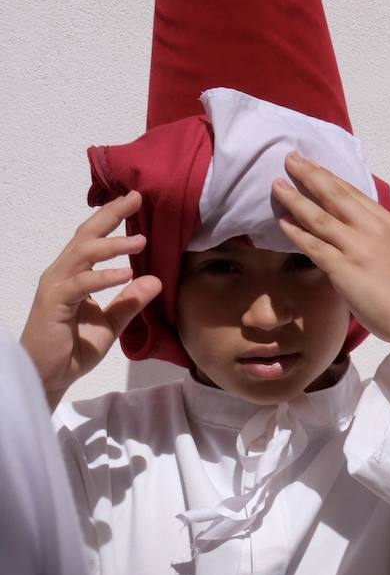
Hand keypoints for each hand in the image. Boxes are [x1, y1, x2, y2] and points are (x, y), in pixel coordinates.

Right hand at [19, 191, 162, 408]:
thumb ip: (130, 302)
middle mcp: (63, 274)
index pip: (93, 239)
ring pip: (83, 255)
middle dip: (110, 215)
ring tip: (140, 240)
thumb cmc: (74, 348)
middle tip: (136, 198)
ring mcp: (56, 287)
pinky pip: (80, 285)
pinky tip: (126, 273)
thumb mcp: (112, 323)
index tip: (135, 200)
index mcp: (75, 275)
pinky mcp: (54, 304)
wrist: (49, 376)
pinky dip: (103, 277)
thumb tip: (156, 280)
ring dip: (112, 245)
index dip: (112, 218)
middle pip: (86, 236)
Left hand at [272, 153, 389, 372]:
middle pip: (334, 194)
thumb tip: (347, 226)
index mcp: (386, 221)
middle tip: (289, 158)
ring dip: (295, 199)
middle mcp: (372, 228)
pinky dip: (296, 231)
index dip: (328, 175)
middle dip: (309, 174)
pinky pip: (313, 245)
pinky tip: (283, 222)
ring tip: (276, 186)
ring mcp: (357, 247)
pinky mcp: (344, 269)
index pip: (352, 191)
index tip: (310, 163)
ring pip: (319, 216)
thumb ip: (373, 234)